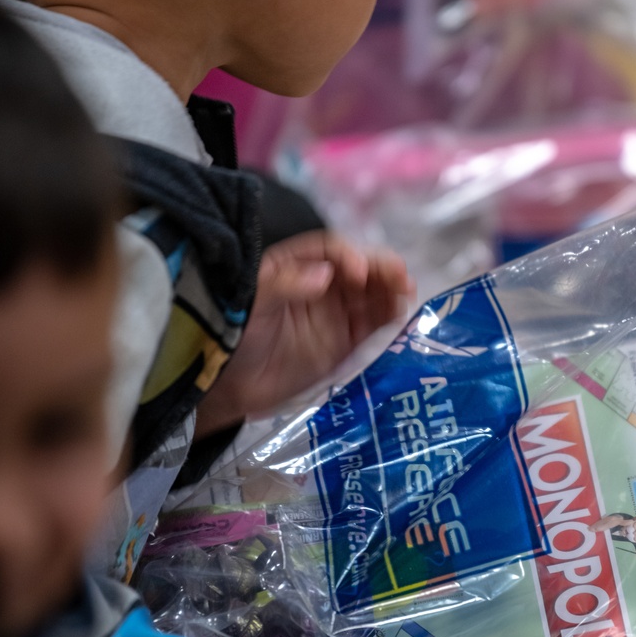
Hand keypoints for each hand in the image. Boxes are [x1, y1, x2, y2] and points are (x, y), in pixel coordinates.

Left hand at [196, 232, 412, 433]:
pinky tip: (402, 315)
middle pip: (358, 270)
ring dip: (391, 290)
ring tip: (407, 292)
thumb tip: (324, 276)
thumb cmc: (233, 335)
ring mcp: (334, 314)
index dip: (349, 257)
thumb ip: (286, 285)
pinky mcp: (343, 342)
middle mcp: (319, 285)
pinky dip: (390, 318)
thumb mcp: (253, 303)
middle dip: (381, 270)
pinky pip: (373, 325)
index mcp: (295, 266)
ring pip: (371, 294)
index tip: (359, 272)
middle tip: (400, 276)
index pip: (330, 252)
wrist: (228, 384)